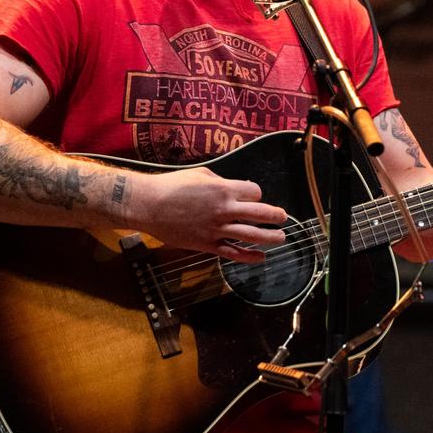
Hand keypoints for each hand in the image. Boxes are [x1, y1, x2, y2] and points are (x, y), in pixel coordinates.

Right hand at [138, 166, 286, 261]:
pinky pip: (234, 253)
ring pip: (252, 236)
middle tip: (283, 218)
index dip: (257, 194)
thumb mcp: (200, 174)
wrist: (149, 204)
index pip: (254, 192)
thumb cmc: (172, 185)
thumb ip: (220, 181)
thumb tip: (234, 187)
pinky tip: (261, 258)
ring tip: (281, 238)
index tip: (253, 197)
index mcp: (223, 189)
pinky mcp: (207, 244)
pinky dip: (250, 257)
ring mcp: (217, 229)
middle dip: (276, 216)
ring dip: (270, 238)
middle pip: (260, 214)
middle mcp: (224, 209)